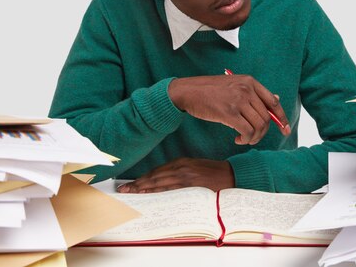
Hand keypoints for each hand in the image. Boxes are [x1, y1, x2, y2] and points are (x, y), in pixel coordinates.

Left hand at [117, 158, 234, 192]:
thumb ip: (181, 172)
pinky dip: (158, 191)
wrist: (232, 175)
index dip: (143, 178)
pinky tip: (148, 194)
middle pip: (154, 176)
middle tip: (124, 189)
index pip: (157, 171)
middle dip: (138, 183)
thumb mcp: (195, 168)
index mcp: (182, 162)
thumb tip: (164, 181)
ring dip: (143, 187)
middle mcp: (181, 167)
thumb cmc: (215, 173)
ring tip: (130, 192)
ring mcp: (185, 176)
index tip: (131, 183)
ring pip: (159, 182)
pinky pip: (170, 188)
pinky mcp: (191, 183)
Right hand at [168, 74, 290, 144]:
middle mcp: (246, 89)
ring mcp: (238, 100)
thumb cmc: (210, 90)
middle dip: (263, 132)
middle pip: (266, 117)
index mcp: (250, 81)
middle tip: (253, 138)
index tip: (285, 130)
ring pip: (259, 126)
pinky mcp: (228, 112)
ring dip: (254, 137)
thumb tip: (276, 100)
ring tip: (245, 139)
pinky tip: (238, 139)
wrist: (188, 91)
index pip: (273, 102)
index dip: (282, 118)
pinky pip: (247, 131)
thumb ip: (254, 93)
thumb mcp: (234, 85)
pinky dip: (246, 139)